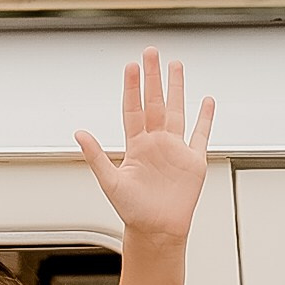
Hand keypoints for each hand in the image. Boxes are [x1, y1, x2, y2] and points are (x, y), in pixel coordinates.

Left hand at [74, 52, 214, 248]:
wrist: (156, 230)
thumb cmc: (133, 211)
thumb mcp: (110, 181)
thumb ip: (96, 155)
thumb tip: (79, 133)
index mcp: (136, 146)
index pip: (133, 109)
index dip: (132, 88)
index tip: (131, 66)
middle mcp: (155, 143)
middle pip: (155, 102)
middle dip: (153, 78)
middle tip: (151, 53)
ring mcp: (175, 149)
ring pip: (176, 111)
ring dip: (176, 89)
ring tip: (176, 66)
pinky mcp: (193, 161)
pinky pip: (201, 134)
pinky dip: (205, 118)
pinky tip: (206, 101)